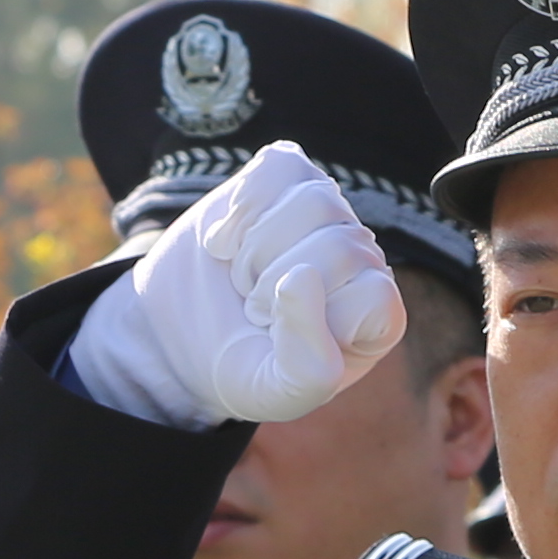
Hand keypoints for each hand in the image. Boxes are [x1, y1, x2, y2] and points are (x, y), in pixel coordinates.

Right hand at [65, 141, 405, 426]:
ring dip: (257, 247)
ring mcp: (327, 213)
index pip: (374, 294)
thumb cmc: (241, 367)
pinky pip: (280, 166)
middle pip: (340, 243)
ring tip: (243, 275)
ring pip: (315, 199)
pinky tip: (227, 240)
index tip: (274, 338)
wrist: (179, 338)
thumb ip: (307, 366)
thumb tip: (303, 278)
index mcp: (377, 315)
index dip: (313, 316)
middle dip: (274, 283)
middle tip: (251, 308)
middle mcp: (362, 258)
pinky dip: (241, 206)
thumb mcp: (275, 392)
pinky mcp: (287, 179)